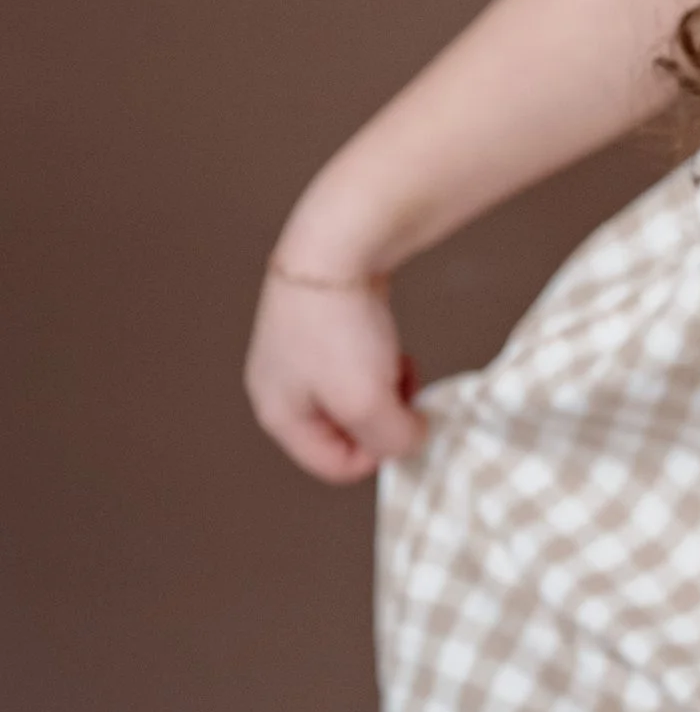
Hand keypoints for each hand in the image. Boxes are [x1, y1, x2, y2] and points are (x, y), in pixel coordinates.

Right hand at [245, 264, 425, 484]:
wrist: (336, 245)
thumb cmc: (340, 327)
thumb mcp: (368, 402)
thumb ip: (392, 439)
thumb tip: (410, 440)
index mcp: (278, 415)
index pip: (334, 466)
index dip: (377, 454)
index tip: (403, 422)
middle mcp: (279, 387)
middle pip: (344, 430)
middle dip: (381, 415)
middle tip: (399, 388)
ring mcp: (297, 353)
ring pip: (354, 395)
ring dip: (384, 387)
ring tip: (398, 363)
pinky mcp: (320, 325)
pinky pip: (356, 364)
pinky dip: (380, 360)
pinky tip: (391, 343)